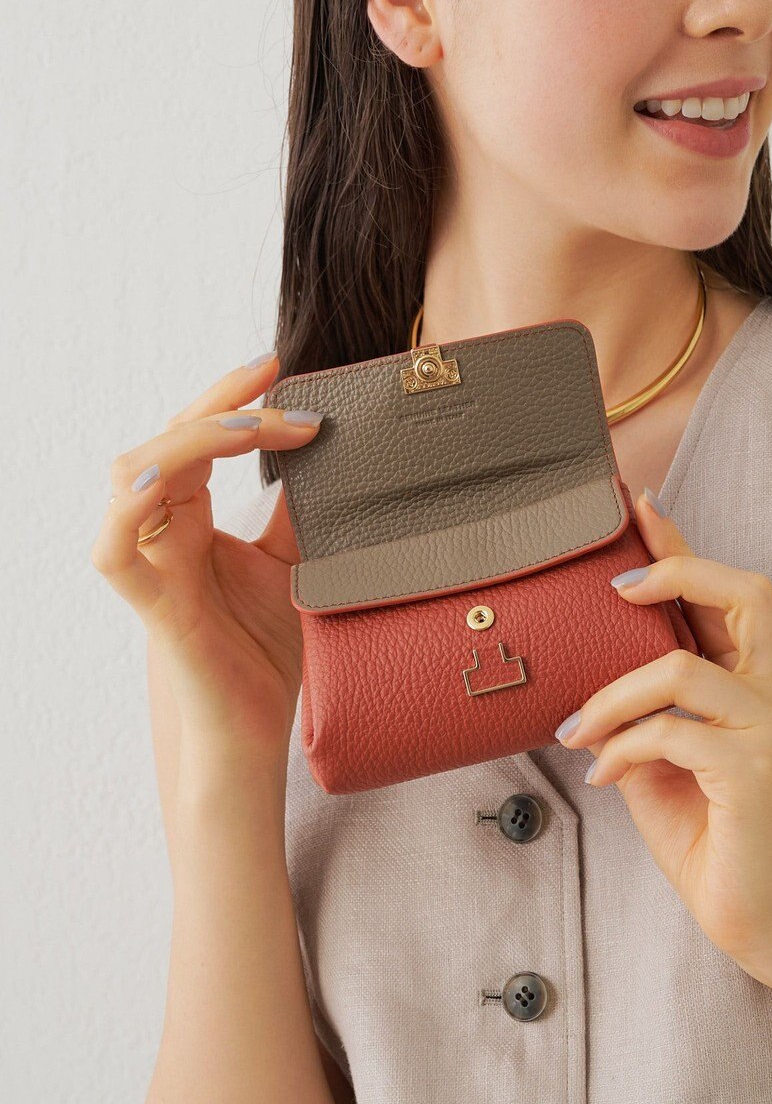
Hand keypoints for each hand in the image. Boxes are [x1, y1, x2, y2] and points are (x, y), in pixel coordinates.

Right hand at [90, 353, 321, 782]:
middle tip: (276, 379)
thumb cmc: (259, 655)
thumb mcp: (287, 568)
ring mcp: (154, 569)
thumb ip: (292, 518)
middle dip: (219, 403)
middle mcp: (164, 537)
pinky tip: (171, 476)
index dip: (232, 401)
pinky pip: (113, 553)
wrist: (254, 733)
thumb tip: (325, 461)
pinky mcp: (154, 610)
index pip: (198, 441)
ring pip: (131, 477)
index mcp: (191, 523)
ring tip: (252, 428)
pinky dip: (130, 509)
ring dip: (190, 439)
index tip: (281, 369)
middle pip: (166, 442)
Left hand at [554, 487, 771, 971]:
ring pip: (682, 668)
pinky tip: (603, 776)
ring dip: (612, 695)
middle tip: (612, 590)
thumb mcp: (661, 754)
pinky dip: (622, 748)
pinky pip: (670, 732)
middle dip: (675, 570)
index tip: (641, 507)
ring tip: (576, 728)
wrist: (752, 914)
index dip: (683, 547)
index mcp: (758, 681)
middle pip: (745, 591)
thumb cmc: (704, 830)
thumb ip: (642, 706)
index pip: (728, 593)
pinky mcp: (757, 768)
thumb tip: (580, 668)